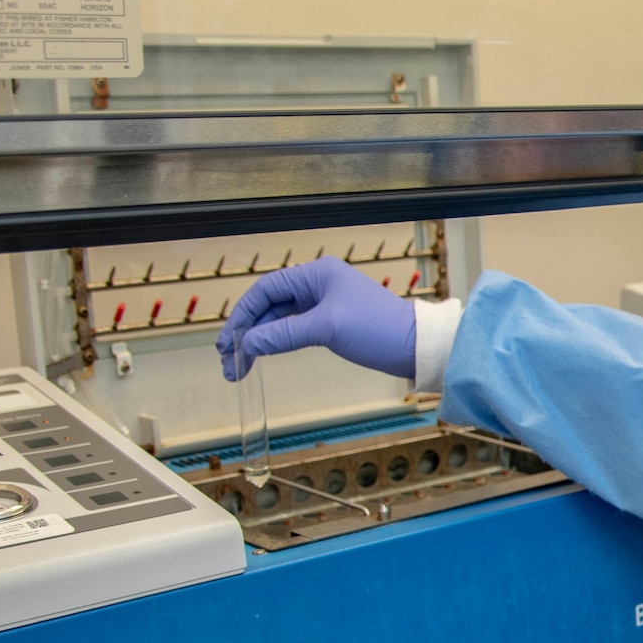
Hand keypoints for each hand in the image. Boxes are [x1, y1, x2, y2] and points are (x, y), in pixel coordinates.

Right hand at [217, 257, 417, 380]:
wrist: (416, 347)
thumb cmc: (378, 329)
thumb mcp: (326, 328)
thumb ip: (284, 334)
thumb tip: (247, 344)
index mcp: (316, 274)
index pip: (265, 289)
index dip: (242, 314)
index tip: (227, 340)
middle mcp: (317, 284)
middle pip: (268, 306)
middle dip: (245, 333)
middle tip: (227, 361)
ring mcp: (323, 304)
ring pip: (278, 321)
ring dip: (258, 342)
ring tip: (238, 368)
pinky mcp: (330, 324)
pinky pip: (292, 330)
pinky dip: (275, 344)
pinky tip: (261, 358)